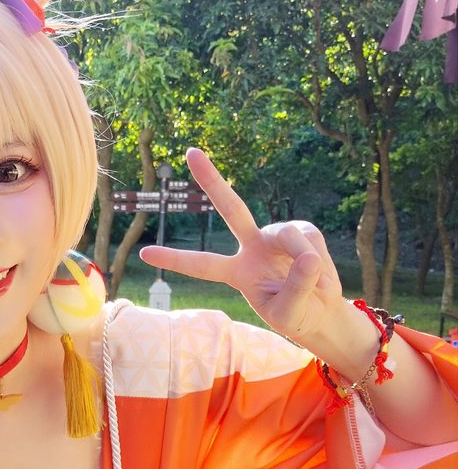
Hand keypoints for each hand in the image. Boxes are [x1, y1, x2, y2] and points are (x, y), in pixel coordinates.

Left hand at [140, 148, 342, 340]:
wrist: (322, 312)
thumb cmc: (297, 315)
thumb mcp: (290, 314)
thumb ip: (296, 289)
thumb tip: (307, 257)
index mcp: (235, 272)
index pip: (202, 265)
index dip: (175, 260)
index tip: (144, 254)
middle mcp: (251, 246)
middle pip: (231, 209)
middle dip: (212, 180)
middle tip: (191, 152)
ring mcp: (277, 236)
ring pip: (292, 237)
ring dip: (309, 265)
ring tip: (319, 289)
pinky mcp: (303, 231)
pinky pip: (313, 243)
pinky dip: (323, 267)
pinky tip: (323, 280)